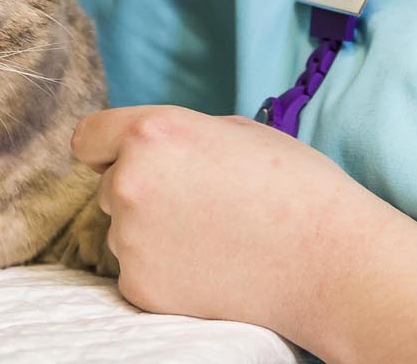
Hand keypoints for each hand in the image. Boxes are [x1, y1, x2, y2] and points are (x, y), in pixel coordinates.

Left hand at [70, 105, 389, 333]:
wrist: (328, 262)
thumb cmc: (295, 187)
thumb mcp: (235, 131)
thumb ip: (178, 136)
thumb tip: (145, 151)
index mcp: (152, 134)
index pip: (88, 138)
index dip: (107, 149)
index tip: (124, 161)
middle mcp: (130, 183)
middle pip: (109, 187)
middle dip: (142, 192)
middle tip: (199, 203)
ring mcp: (131, 240)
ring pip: (123, 231)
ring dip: (153, 232)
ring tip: (214, 235)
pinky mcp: (140, 286)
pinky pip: (138, 270)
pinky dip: (166, 270)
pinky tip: (212, 264)